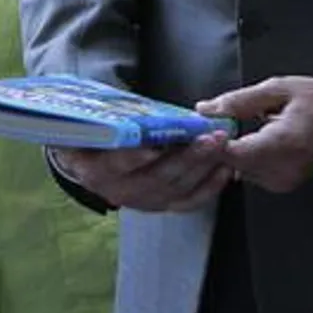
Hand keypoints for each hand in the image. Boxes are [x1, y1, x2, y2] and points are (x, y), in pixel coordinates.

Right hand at [51, 132, 232, 211]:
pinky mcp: (162, 205)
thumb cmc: (93, 135)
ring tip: (221, 143)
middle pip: (156, 178)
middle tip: (208, 137)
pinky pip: (189, 201)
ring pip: (177, 188)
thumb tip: (113, 107)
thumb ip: (101, 119)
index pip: (114, 166)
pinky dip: (210, 186)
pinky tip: (224, 169)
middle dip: (186, 157)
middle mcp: (119, 192)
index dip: (133, 158)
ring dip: (203, 166)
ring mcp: (143, 201)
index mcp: (95, 171)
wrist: (92, 159)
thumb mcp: (88, 125)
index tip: (153, 148)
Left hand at [199, 76, 312, 192]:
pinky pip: (248, 173)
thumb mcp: (278, 89)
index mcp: (286, 143)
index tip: (198, 127)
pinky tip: (246, 141)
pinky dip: (242, 158)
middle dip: (216, 144)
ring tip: (230, 129)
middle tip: (209, 123)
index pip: (235, 153)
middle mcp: (284, 168)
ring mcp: (283, 180)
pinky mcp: (281, 185)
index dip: (211, 142)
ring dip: (228, 151)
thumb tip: (205, 110)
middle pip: (231, 164)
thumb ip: (239, 100)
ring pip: (236, 170)